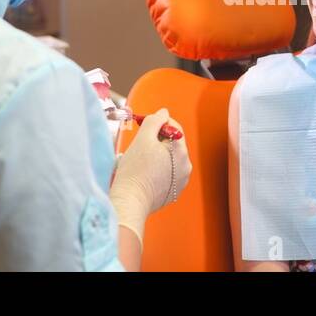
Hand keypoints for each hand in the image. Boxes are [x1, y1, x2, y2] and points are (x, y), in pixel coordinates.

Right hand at [109, 109, 191, 244]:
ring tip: (140, 159)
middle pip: (172, 143)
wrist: (129, 202)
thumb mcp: (142, 139)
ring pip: (169, 158)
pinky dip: (157, 168)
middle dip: (157, 139)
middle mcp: (186, 167)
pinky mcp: (172, 192)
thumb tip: (163, 113)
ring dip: (157, 154)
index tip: (145, 124)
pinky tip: (144, 172)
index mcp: (181, 152)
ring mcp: (180, 181)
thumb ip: (154, 121)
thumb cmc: (134, 171)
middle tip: (140, 142)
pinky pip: (166, 173)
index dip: (159, 123)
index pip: (174, 127)